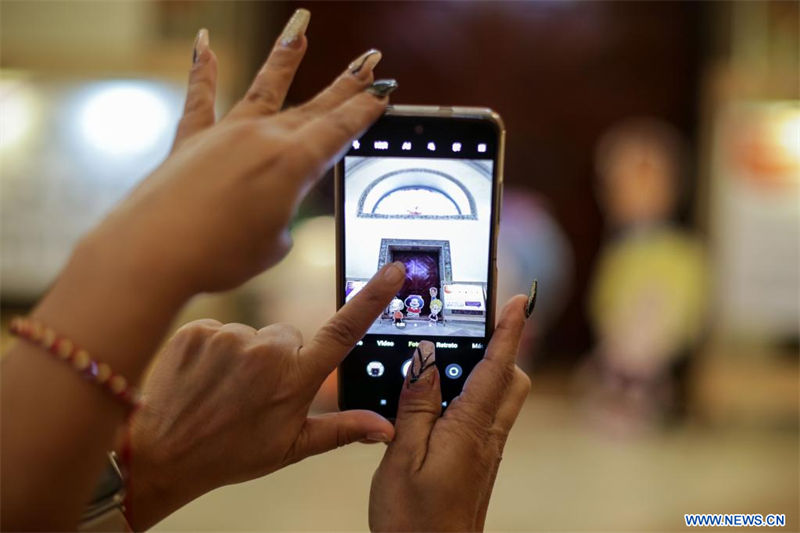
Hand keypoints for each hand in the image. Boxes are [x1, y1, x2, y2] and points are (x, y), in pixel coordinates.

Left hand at [83, 10, 389, 296]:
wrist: (155, 253)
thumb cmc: (217, 255)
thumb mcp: (271, 246)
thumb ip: (280, 219)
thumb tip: (268, 208)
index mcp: (293, 164)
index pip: (340, 129)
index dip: (365, 110)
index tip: (382, 92)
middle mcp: (263, 138)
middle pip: (315, 105)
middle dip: (346, 84)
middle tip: (369, 61)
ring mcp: (226, 134)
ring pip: (265, 87)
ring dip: (286, 56)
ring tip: (301, 26)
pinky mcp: (191, 141)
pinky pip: (201, 96)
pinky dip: (202, 67)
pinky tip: (203, 41)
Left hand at [124, 261, 405, 529]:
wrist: (161, 454)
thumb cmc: (229, 453)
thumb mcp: (292, 447)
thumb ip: (343, 429)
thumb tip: (388, 428)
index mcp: (296, 378)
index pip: (344, 330)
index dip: (373, 298)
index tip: (393, 270)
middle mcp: (267, 350)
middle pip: (288, 335)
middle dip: (280, 357)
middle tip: (257, 393)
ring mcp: (230, 337)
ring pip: (252, 334)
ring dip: (244, 355)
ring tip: (225, 390)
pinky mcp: (199, 329)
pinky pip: (220, 329)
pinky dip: (214, 349)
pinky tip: (204, 377)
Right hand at [369, 296, 530, 531]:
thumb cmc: (413, 522)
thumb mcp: (403, 458)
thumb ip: (416, 406)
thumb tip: (425, 357)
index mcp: (470, 429)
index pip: (498, 367)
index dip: (511, 331)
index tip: (522, 300)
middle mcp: (486, 437)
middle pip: (512, 381)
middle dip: (503, 349)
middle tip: (476, 328)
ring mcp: (485, 453)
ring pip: (499, 400)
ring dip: (485, 373)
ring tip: (446, 362)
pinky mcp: (477, 465)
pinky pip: (483, 420)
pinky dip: (469, 399)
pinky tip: (436, 406)